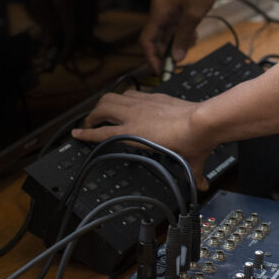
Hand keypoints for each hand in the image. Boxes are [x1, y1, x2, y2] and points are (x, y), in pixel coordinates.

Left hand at [27, 0, 98, 57]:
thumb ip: (46, 21)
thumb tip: (50, 43)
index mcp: (66, 1)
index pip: (72, 33)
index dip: (68, 49)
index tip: (61, 59)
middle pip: (84, 32)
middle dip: (74, 45)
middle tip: (61, 51)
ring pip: (90, 25)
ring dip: (80, 36)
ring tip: (67, 40)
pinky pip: (93, 15)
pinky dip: (86, 25)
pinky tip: (75, 26)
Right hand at [71, 89, 211, 190]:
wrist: (201, 121)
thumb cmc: (191, 142)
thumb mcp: (189, 162)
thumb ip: (193, 175)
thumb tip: (202, 185)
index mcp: (134, 134)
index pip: (103, 133)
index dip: (87, 134)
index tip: (76, 133)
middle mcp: (134, 115)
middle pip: (102, 109)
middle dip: (92, 115)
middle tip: (90, 122)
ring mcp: (142, 103)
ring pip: (113, 95)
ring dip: (104, 102)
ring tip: (102, 110)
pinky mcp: (153, 95)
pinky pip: (130, 93)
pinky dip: (123, 96)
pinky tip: (125, 100)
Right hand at [140, 0, 224, 74]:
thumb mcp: (194, 14)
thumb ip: (184, 37)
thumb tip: (177, 57)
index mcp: (159, 12)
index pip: (147, 40)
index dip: (151, 57)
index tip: (160, 71)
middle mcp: (160, 11)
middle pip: (156, 38)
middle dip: (166, 52)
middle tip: (177, 64)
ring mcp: (169, 8)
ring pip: (167, 33)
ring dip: (177, 42)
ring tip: (191, 43)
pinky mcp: (178, 7)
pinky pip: (175, 26)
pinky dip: (183, 33)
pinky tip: (194, 34)